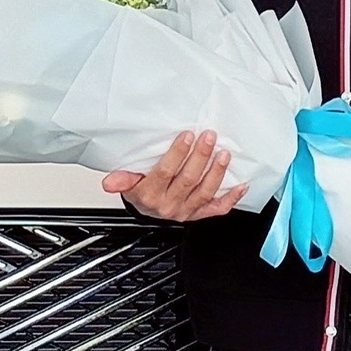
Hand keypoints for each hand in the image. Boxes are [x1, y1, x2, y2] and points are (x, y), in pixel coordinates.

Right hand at [103, 129, 247, 221]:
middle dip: (200, 156)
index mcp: (150, 194)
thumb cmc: (140, 190)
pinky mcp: (199, 215)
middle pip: (188, 179)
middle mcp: (169, 204)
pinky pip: (217, 209)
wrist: (147, 211)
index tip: (187, 136)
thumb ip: (122, 179)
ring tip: (224, 154)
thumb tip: (109, 182)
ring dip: (216, 172)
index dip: (178, 154)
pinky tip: (241, 185)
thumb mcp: (128, 183)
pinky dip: (231, 198)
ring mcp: (186, 211)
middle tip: (209, 137)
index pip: (166, 172)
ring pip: (205, 192)